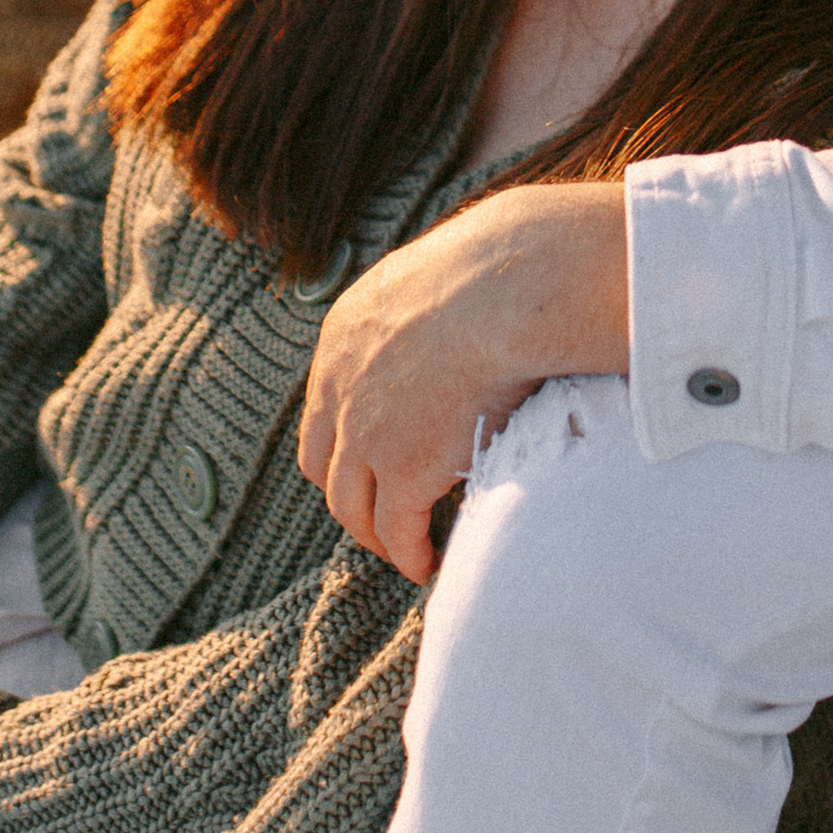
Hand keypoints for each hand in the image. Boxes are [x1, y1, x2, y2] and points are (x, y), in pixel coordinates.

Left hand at [298, 181, 631, 580]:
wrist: (508, 286)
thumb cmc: (500, 269)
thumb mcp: (439, 276)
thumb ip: (430, 306)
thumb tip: (471, 306)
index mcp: (344, 336)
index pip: (326, 409)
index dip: (344, 446)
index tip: (371, 467)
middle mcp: (340, 388)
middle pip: (324, 466)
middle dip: (350, 497)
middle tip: (380, 519)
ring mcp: (366, 433)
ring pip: (352, 507)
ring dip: (376, 535)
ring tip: (404, 551)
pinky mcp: (405, 469)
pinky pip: (399, 530)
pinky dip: (409, 552)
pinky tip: (426, 563)